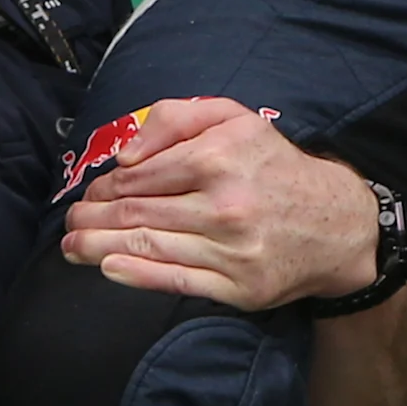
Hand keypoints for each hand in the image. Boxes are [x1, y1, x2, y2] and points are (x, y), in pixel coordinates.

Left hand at [61, 98, 381, 309]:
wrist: (336, 223)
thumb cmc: (274, 166)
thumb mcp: (236, 119)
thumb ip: (176, 118)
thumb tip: (126, 155)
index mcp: (221, 156)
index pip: (141, 175)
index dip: (106, 186)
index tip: (91, 193)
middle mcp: (226, 204)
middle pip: (137, 213)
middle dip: (93, 219)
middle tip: (70, 223)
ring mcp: (232, 250)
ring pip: (148, 248)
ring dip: (99, 248)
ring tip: (72, 247)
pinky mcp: (239, 288)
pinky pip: (175, 281)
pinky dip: (135, 277)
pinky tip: (108, 269)